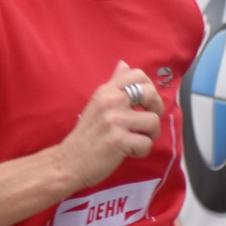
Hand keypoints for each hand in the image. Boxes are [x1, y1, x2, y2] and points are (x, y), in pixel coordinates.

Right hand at [57, 61, 160, 189]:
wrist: (69, 161)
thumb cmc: (86, 134)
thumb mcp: (97, 104)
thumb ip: (113, 84)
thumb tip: (124, 64)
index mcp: (106, 91)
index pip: (137, 74)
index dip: (149, 88)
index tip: (144, 103)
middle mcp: (110, 102)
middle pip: (151, 94)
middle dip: (156, 110)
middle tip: (146, 122)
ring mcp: (115, 121)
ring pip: (153, 121)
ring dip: (150, 135)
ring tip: (136, 140)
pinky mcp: (119, 141)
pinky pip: (146, 144)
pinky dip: (141, 152)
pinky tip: (129, 152)